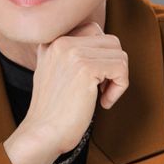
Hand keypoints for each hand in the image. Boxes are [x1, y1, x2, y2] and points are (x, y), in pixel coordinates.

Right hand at [24, 20, 128, 153]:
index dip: (101, 55)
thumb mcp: (53, 71)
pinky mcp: (85, 68)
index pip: (93, 30)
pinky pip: (121, 69)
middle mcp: (61, 41)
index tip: (94, 80)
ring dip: (118, 79)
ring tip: (101, 96)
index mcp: (52, 40)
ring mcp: (73, 52)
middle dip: (113, 66)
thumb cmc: (53, 110)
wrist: (42, 133)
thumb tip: (105, 45)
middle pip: (111, 41)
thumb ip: (69, 53)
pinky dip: (120, 88)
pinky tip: (103, 103)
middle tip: (100, 89)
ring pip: (119, 54)